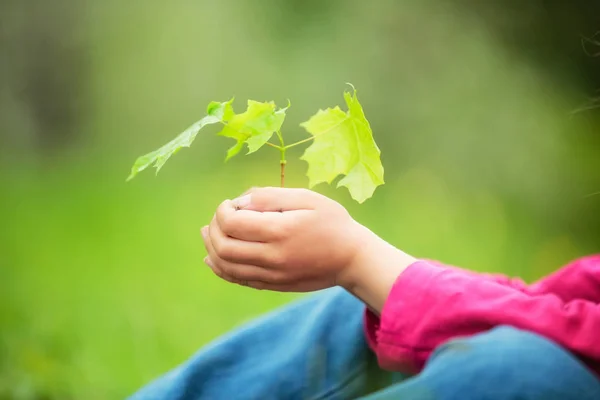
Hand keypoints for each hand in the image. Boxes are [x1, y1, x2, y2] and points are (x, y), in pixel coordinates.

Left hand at [201, 187, 415, 311]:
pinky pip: (238, 279)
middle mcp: (272, 256)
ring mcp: (271, 275)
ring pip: (226, 266)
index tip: (231, 203)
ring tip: (208, 233)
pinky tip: (213, 257)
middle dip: (213, 228)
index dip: (223, 210)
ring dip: (211, 248)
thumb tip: (239, 201)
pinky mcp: (273, 285)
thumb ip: (270, 197)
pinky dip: (220, 268)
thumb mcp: (307, 198)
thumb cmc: (332, 223)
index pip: (232, 223)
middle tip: (220, 216)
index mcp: (280, 231)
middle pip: (223, 246)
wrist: (352, 259)